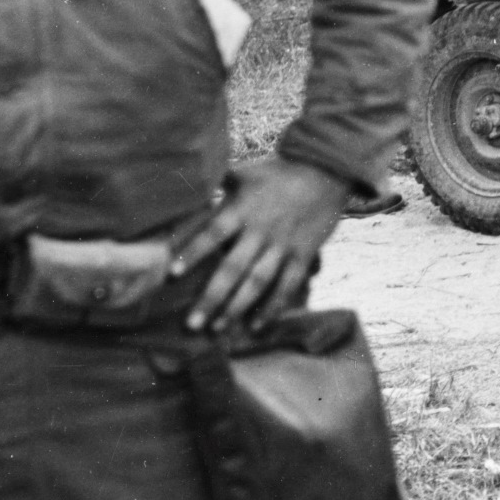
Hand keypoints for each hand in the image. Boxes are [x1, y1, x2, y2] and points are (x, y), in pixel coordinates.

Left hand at [176, 157, 347, 334]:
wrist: (327, 170)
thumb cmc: (280, 172)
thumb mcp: (247, 173)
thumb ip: (217, 184)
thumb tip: (185, 185)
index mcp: (243, 209)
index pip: (213, 232)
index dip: (193, 253)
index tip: (173, 275)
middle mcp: (261, 230)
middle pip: (233, 268)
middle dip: (211, 297)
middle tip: (192, 324)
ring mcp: (283, 245)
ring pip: (258, 282)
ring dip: (237, 307)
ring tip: (218, 328)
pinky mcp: (303, 254)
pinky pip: (287, 285)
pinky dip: (273, 307)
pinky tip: (256, 326)